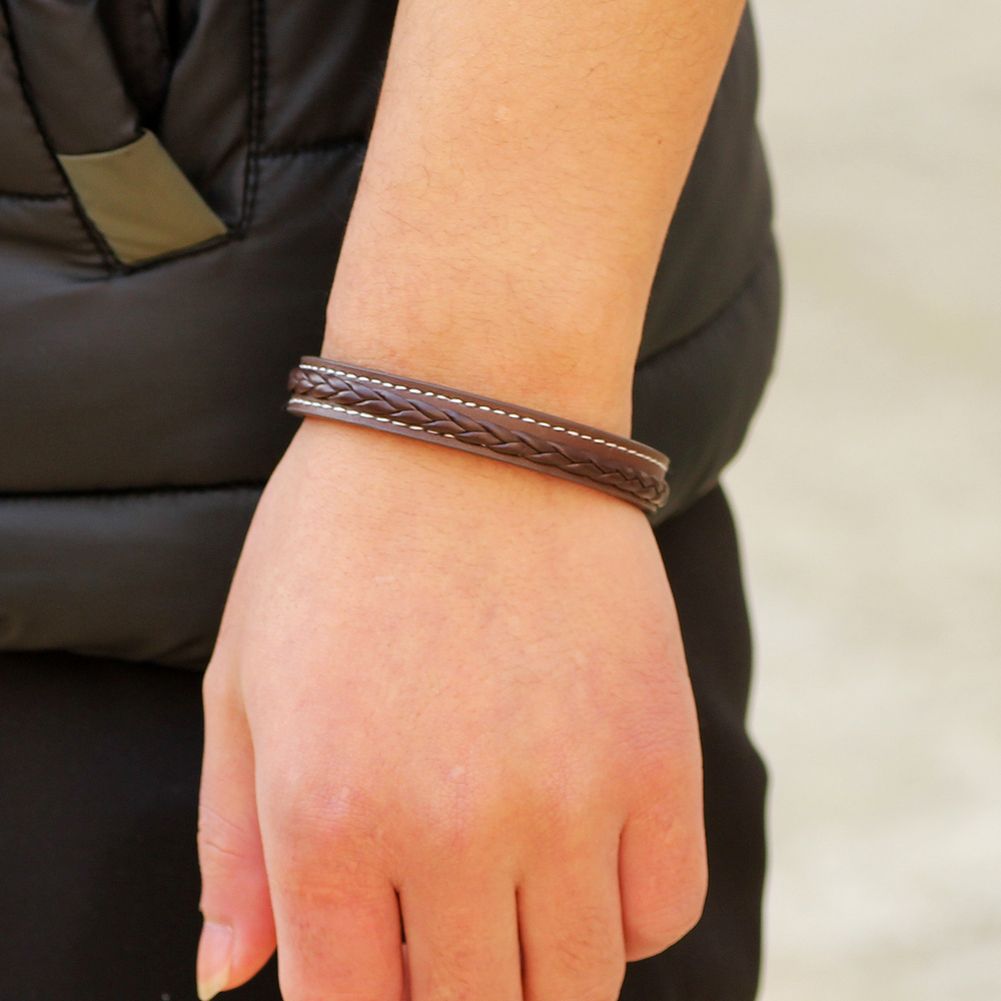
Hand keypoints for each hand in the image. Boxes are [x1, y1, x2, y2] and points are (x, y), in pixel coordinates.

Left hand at [195, 415, 706, 1000]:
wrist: (471, 418)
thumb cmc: (338, 543)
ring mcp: (570, 797)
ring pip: (576, 988)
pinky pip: (664, 908)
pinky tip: (586, 863)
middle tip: (446, 935)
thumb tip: (226, 976)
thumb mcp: (243, 681)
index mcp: (328, 820)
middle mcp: (452, 831)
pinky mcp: (660, 754)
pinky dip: (625, 917)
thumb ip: (233, 845)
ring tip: (514, 904)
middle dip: (450, 994)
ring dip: (539, 973)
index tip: (384, 969)